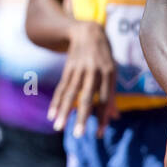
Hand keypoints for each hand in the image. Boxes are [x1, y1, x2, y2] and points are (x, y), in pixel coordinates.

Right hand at [48, 20, 119, 136]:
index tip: (98, 134)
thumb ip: (112, 95)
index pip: (105, 99)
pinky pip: (62, 87)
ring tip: (58, 127)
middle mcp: (94, 71)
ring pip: (70, 93)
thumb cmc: (104, 57)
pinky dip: (56, 101)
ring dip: (63, 111)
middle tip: (78, 135)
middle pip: (87, 97)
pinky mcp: (68, 68)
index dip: (102, 117)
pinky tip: (51, 115)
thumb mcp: (112, 72)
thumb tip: (115, 117)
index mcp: (109, 73)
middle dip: (82, 117)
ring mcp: (79, 69)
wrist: (88, 31)